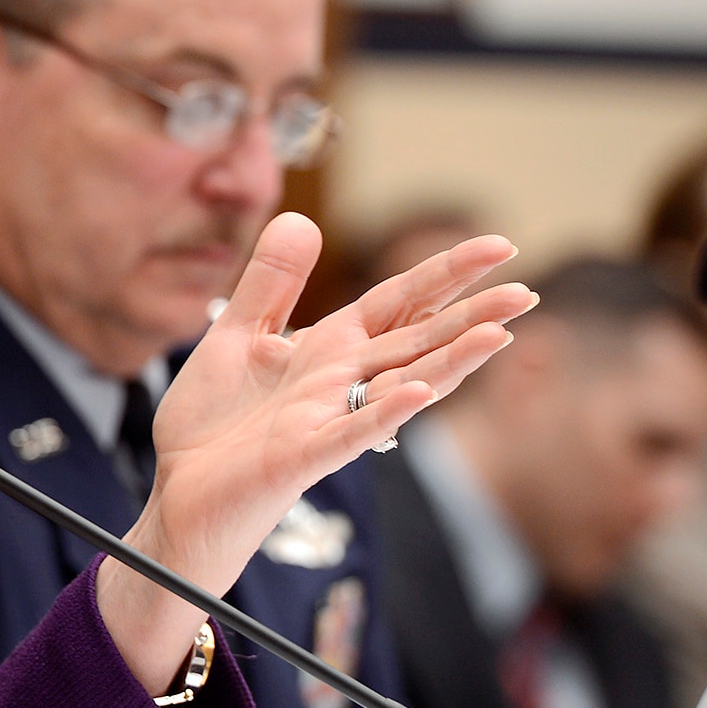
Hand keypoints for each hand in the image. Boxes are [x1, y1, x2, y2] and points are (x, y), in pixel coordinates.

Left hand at [96, 212, 534, 692]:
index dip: (445, 274)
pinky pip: (351, 432)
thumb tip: (300, 215)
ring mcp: (327, 421)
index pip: (399, 302)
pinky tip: (418, 390)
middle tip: (527, 291)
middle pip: (416, 341)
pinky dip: (385, 411)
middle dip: (471, 316)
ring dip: (449, 361)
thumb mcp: (234, 334)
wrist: (179, 492)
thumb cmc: (212, 424)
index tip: (499, 246)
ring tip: (500, 333)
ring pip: (401, 385)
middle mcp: (339, 383)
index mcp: (327, 349)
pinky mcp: (301, 457)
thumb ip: (270, 281)